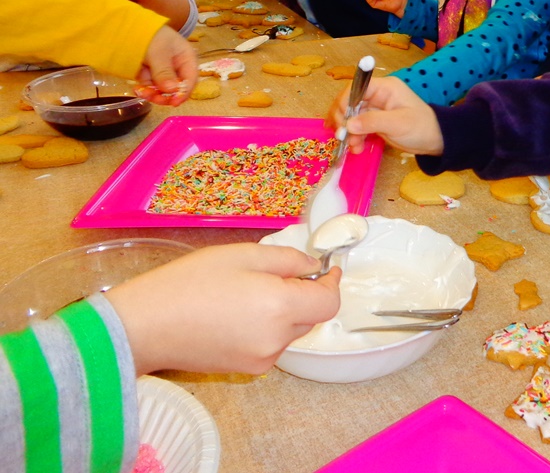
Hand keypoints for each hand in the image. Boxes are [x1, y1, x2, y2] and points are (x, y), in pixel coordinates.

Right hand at [105, 243, 340, 375]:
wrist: (142, 327)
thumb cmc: (188, 283)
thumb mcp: (242, 255)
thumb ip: (287, 260)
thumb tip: (313, 268)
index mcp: (280, 307)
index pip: (329, 303)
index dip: (332, 283)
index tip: (325, 269)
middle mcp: (277, 339)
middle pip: (310, 316)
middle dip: (302, 294)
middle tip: (272, 274)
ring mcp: (262, 359)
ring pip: (290, 331)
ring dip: (282, 312)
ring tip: (244, 293)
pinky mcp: (246, 369)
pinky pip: (270, 344)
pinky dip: (265, 328)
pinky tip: (234, 314)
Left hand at [133, 25, 197, 105]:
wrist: (129, 27)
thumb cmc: (150, 35)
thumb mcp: (159, 53)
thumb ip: (164, 72)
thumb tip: (172, 91)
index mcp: (186, 59)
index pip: (190, 79)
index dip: (184, 92)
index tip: (174, 103)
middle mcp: (177, 68)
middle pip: (177, 88)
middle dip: (166, 95)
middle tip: (154, 99)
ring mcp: (163, 72)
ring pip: (162, 90)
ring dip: (153, 94)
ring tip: (142, 92)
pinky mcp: (150, 75)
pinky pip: (151, 88)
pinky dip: (145, 91)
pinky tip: (138, 90)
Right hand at [328, 75, 442, 155]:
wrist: (434, 141)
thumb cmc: (420, 127)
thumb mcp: (398, 124)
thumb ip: (372, 122)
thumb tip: (349, 124)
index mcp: (384, 88)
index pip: (356, 88)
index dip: (345, 102)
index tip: (341, 120)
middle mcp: (377, 96)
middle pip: (350, 103)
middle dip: (344, 120)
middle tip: (342, 136)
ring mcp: (375, 110)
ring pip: (352, 117)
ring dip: (349, 133)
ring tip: (353, 147)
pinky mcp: (374, 123)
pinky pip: (358, 128)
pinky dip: (355, 138)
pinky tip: (357, 149)